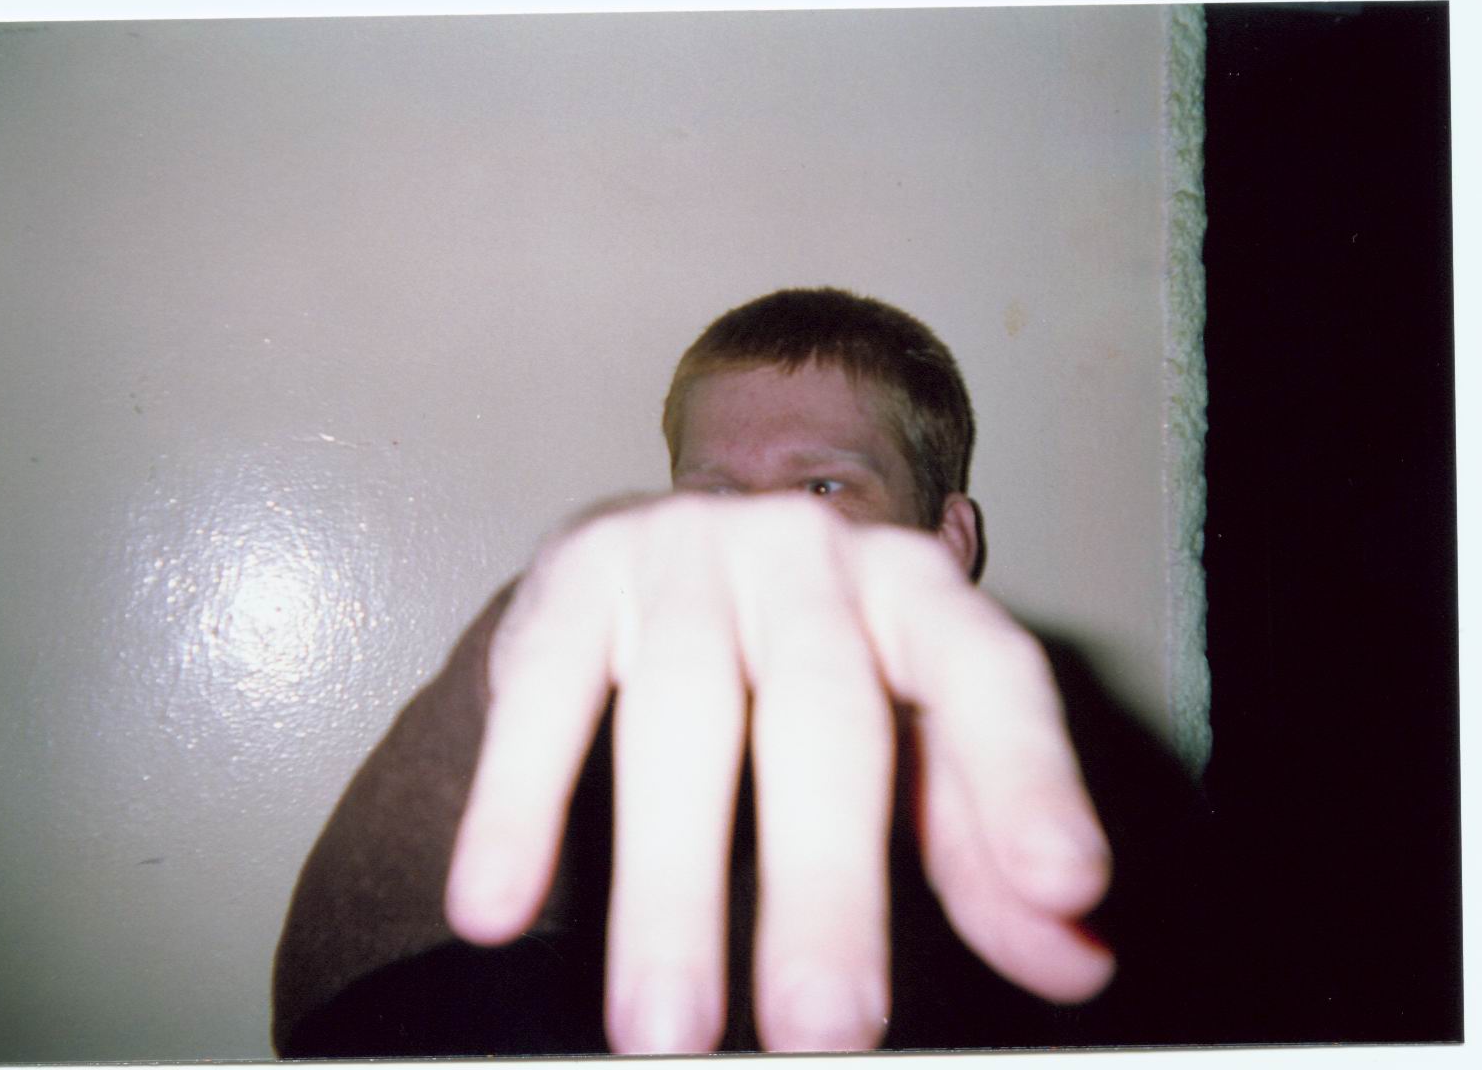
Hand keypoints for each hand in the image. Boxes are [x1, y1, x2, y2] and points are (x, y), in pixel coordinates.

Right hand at [445, 492, 1112, 1052]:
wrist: (659, 566)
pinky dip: (519, 806)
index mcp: (914, 592)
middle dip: (825, 882)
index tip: (1065, 888)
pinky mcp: (575, 575)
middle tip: (826, 1031)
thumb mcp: (904, 749)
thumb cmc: (808, 677)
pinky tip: (497, 906)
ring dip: (670, 883)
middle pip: (825, 716)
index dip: (1029, 779)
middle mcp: (809, 557)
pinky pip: (545, 698)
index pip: (986, 674)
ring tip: (665, 1032)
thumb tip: (1078, 961)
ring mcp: (686, 554)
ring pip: (680, 718)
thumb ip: (979, 847)